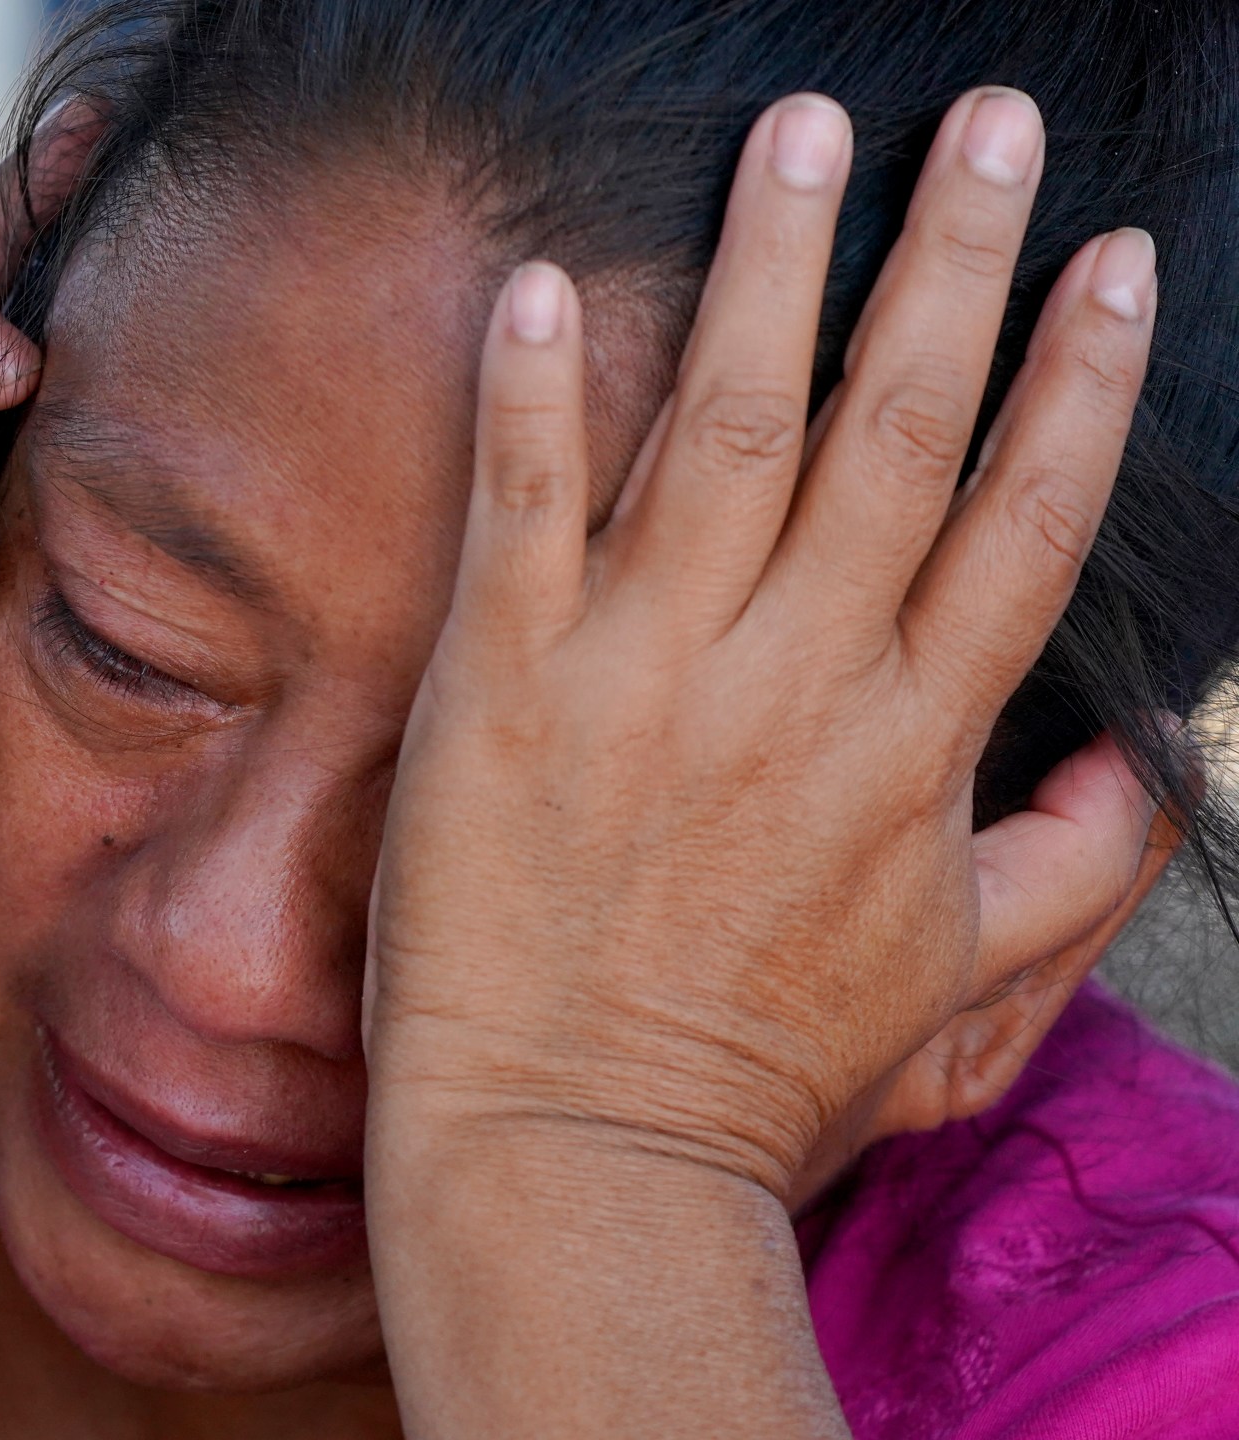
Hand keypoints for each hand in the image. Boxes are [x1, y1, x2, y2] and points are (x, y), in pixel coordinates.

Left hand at [367, 88, 1160, 1194]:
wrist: (578, 1164)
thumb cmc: (755, 1084)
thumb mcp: (960, 997)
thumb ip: (1067, 874)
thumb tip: (1136, 773)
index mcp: (911, 745)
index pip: (1022, 520)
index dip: (1077, 378)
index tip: (1111, 257)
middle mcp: (797, 684)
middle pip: (898, 432)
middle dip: (951, 262)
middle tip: (984, 122)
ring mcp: (647, 676)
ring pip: (733, 429)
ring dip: (773, 266)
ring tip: (804, 129)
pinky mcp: (505, 690)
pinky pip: (525, 510)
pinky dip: (541, 392)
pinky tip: (549, 275)